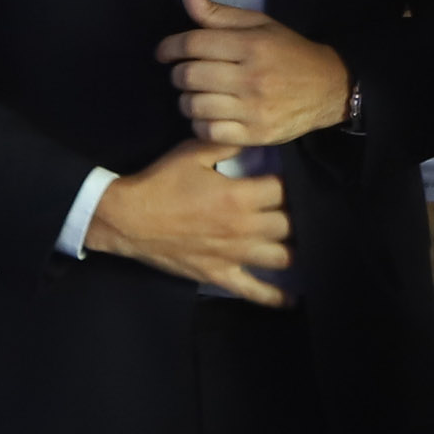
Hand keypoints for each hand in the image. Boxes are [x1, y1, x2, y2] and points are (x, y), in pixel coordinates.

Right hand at [84, 139, 292, 306]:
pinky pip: (254, 291)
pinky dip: (275, 297)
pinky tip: (294, 299)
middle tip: (305, 212)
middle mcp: (243, 228)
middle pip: (290, 224)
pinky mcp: (219, 275)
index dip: (295, 184)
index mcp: (239, 196)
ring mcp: (233, 255)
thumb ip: (229, 143)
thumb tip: (255, 133)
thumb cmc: (160, 183)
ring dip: (298, 251)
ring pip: (282, 258)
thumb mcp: (194, 153)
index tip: (300, 180)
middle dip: (300, 217)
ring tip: (308, 245)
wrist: (125, 218)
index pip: (285, 190)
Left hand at [154, 0, 351, 146]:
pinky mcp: (255, 135)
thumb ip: (217, 12)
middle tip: (186, 73)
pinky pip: (206, 131)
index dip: (169, 47)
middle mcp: (252, 78)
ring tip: (199, 94)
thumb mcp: (259, 25)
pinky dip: (200, 123)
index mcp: (252, 45)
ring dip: (187, 100)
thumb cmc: (290, 52)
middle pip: (188, 76)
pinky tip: (211, 114)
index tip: (164, 53)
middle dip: (178, 73)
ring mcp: (253, 110)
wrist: (330, 89)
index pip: (193, 43)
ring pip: (193, 106)